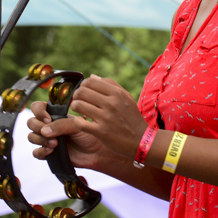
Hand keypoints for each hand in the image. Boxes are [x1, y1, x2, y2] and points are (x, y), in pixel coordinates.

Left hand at [26, 75, 148, 169]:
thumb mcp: (126, 98)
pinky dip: (78, 121)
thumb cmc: (132, 118)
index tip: (84, 91)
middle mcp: (111, 104)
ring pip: (78, 105)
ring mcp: (106, 118)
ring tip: (79, 110)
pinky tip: (82, 121)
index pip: (91, 81)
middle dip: (77, 95)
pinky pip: (80, 122)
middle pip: (82, 91)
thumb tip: (92, 77)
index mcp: (117, 94)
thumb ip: (110, 85)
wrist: (141, 140)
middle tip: (79, 100)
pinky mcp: (101, 132)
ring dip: (75, 107)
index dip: (83, 85)